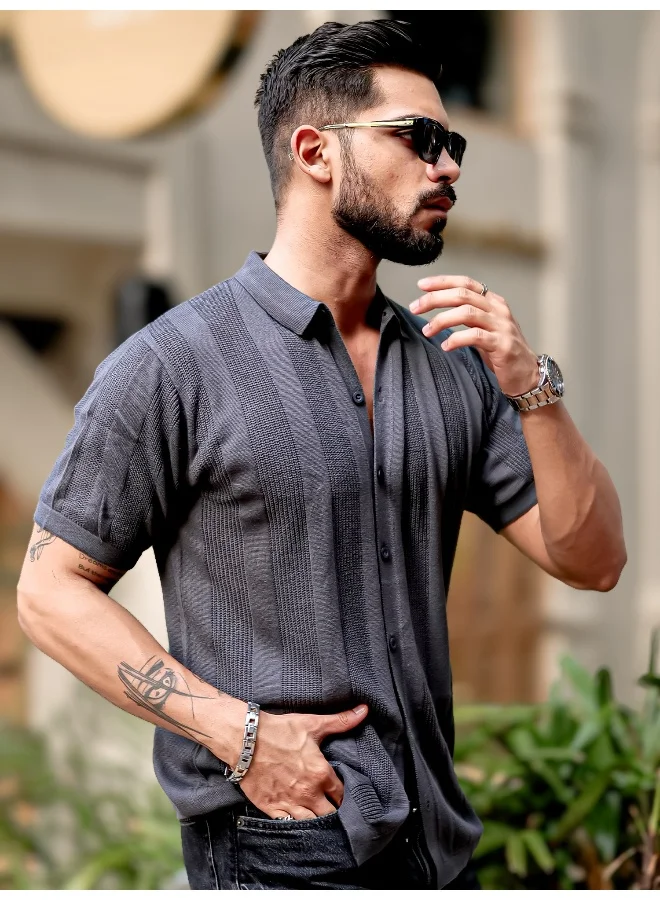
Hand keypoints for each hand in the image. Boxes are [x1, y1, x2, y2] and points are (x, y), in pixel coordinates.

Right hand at [235, 704, 367, 819]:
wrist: (245, 739)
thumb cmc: (279, 731)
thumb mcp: (312, 724)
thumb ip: (341, 721)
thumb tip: (364, 710)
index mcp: (321, 775)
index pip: (342, 794)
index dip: (344, 794)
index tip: (341, 792)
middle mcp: (308, 794)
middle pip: (330, 814)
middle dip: (333, 811)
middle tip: (331, 805)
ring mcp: (290, 804)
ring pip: (312, 824)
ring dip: (316, 820)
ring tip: (317, 814)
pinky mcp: (271, 808)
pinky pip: (289, 826)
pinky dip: (295, 825)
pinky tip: (298, 820)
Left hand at [410, 274, 538, 397]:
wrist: (527, 375)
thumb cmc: (501, 352)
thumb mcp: (484, 328)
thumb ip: (466, 316)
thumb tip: (438, 310)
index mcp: (493, 302)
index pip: (465, 283)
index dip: (442, 282)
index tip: (421, 285)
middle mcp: (498, 310)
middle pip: (462, 295)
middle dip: (435, 299)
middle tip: (415, 308)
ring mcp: (501, 326)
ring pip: (466, 312)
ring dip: (441, 320)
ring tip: (427, 331)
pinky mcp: (502, 344)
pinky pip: (475, 336)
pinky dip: (456, 340)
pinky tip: (445, 347)